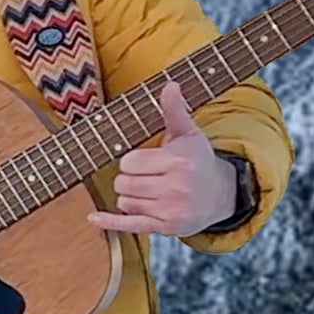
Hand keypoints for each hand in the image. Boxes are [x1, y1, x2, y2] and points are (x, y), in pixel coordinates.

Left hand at [88, 87, 235, 237]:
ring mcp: (170, 210)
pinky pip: (129, 225)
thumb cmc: (198, 161)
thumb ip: (174, 111)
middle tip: (147, 177)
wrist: (220, 195)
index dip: (133, 161)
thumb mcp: (188, 134)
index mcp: (178, 162)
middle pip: (123, 183)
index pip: (130, 162)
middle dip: (129, 178)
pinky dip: (109, 222)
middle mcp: (176, 188)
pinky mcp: (165, 228)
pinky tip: (93, 218)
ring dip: (130, 196)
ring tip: (151, 191)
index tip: (147, 162)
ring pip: (124, 202)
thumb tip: (169, 85)